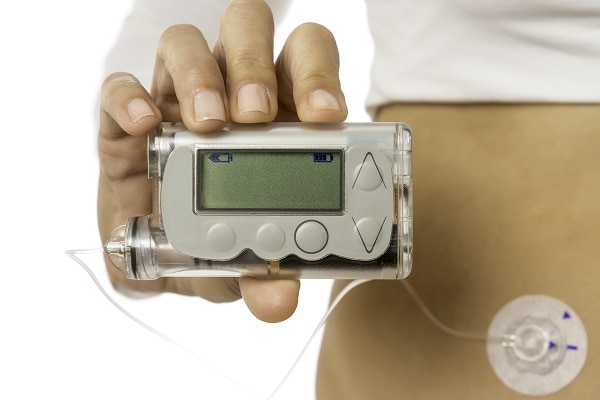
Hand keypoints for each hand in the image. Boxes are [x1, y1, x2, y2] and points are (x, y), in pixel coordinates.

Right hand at [97, 0, 346, 321]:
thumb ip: (267, 276)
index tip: (324, 117)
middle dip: (256, 66)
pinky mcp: (125, 121)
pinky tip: (143, 124)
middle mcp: (230, 93)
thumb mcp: (247, 261)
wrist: (157, 252)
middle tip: (256, 114)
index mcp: (277, 115)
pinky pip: (119, 88)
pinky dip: (128, 99)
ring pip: (186, 45)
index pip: (305, 63)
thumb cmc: (218, 240)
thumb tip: (279, 301)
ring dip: (200, 76)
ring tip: (206, 124)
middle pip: (249, 34)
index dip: (318, 75)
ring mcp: (175, 100)